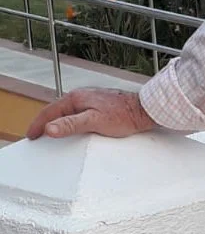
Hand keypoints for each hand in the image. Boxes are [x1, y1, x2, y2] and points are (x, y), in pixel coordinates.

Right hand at [26, 88, 157, 139]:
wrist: (145, 110)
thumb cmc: (123, 115)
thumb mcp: (93, 121)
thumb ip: (71, 124)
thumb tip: (48, 128)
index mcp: (77, 98)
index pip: (49, 111)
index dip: (38, 124)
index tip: (31, 136)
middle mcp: (83, 97)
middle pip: (57, 111)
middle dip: (45, 123)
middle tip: (37, 137)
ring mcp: (91, 101)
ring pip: (68, 113)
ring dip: (58, 123)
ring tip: (51, 135)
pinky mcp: (99, 107)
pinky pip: (78, 115)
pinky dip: (70, 123)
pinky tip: (73, 131)